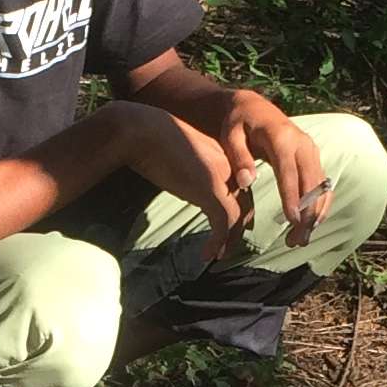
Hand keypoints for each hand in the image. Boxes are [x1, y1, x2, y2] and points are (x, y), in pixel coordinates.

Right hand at [114, 102, 246, 255]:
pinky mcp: (211, 190)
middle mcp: (229, 166)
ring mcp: (222, 178)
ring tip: (217, 256)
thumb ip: (191, 170)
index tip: (226, 228)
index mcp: (223, 156)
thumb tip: (186, 184)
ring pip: (237, 217)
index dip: (236, 209)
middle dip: (237, 229)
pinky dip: (217, 242)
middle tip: (226, 248)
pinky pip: (223, 223)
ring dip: (228, 240)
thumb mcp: (179, 155)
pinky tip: (206, 254)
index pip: (240, 188)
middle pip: (244, 204)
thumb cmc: (151, 140)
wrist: (141, 131)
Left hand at [216, 92, 329, 246]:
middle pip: (311, 183)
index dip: (293, 196)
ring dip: (315, 215)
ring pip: (321, 187)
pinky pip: (323, 185)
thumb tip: (247, 181)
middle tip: (296, 241)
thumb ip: (238, 157)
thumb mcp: (230, 135)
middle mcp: (302, 143)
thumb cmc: (238, 123)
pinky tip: (311, 226)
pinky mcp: (314, 158)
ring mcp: (311, 150)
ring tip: (300, 240)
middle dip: (307, 214)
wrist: (255, 108)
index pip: (289, 171)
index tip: (293, 221)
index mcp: (281, 137)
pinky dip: (320, 206)